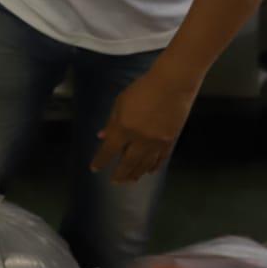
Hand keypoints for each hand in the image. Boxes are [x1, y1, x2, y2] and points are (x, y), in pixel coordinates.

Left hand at [90, 67, 196, 184]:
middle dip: (120, 174)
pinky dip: (153, 166)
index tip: (94, 169)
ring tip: (130, 181)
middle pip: (128, 162)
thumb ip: (111, 122)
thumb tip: (102, 137)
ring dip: (136, 174)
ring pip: (144, 164)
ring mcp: (157, 142)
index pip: (108, 150)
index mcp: (124, 128)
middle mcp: (140, 140)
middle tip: (114, 183)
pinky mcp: (171, 141)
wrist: (172, 85)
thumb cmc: (142, 89)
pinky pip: (160, 159)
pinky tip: (149, 171)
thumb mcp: (120, 102)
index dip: (101, 161)